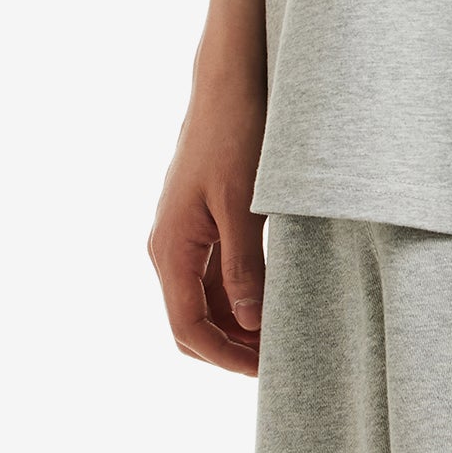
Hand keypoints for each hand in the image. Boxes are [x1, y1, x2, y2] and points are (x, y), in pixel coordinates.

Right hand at [148, 71, 267, 376]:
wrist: (229, 82)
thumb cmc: (235, 136)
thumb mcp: (243, 204)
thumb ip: (243, 265)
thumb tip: (247, 321)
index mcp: (171, 247)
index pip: (187, 327)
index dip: (225, 357)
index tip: (265, 370)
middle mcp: (169, 246)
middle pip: (190, 320)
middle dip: (229, 347)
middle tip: (277, 359)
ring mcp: (183, 234)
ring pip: (204, 299)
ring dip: (236, 322)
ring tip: (281, 332)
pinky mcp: (200, 220)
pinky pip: (214, 273)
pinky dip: (238, 294)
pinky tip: (272, 295)